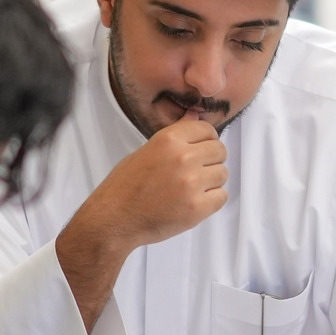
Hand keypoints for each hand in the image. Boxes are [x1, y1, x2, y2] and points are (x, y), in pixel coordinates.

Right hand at [56, 120, 227, 324]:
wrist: (113, 219)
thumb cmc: (125, 185)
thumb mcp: (146, 150)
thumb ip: (175, 135)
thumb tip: (196, 115)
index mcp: (169, 139)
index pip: (207, 129)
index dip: (206, 140)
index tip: (200, 150)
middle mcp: (183, 158)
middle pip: (220, 151)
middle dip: (211, 160)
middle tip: (196, 172)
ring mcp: (192, 183)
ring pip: (222, 174)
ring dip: (211, 181)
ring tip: (191, 189)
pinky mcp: (197, 208)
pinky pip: (222, 196)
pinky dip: (211, 200)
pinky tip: (193, 202)